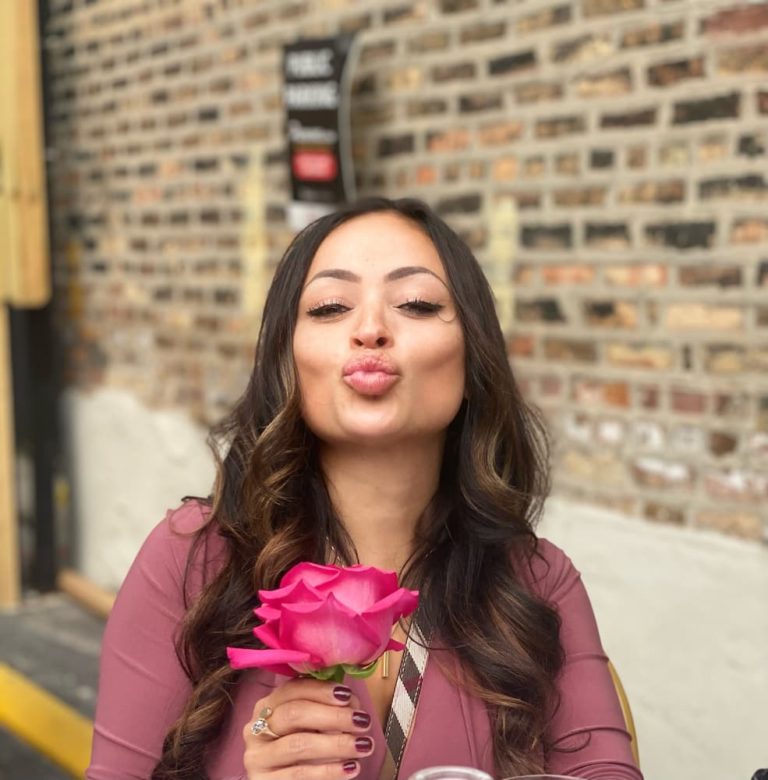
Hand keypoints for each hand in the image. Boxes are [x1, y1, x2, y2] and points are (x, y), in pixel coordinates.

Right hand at [242, 678, 373, 779]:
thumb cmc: (303, 747)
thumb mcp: (310, 724)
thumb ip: (326, 708)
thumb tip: (351, 703)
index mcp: (267, 705)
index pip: (292, 689)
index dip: (321, 690)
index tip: (348, 696)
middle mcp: (256, 728)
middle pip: (294, 714)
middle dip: (332, 716)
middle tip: (362, 722)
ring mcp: (258, 757)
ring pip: (298, 744)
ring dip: (336, 744)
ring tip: (363, 745)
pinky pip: (299, 774)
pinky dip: (329, 771)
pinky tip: (351, 768)